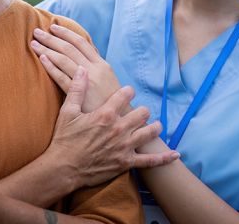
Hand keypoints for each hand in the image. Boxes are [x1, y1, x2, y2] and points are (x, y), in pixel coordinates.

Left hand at [32, 24, 121, 111]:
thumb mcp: (107, 80)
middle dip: (52, 37)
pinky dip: (51, 66)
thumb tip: (85, 51)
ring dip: (47, 49)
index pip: (82, 42)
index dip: (66, 33)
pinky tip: (41, 59)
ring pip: (64, 59)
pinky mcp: (80, 94)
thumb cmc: (110, 101)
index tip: (54, 27)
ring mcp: (87, 80)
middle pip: (69, 47)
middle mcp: (95, 69)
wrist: (119, 120)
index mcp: (102, 64)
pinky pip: (62, 77)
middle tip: (37, 31)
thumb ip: (96, 65)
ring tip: (34, 43)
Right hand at [47, 66, 178, 187]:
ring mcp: (125, 147)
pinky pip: (150, 161)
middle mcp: (119, 129)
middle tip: (139, 111)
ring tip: (155, 125)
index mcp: (106, 114)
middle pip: (142, 113)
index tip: (127, 92)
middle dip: (141, 110)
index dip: (128, 92)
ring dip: (154, 128)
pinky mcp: (126, 163)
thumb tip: (82, 69)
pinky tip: (175, 155)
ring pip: (149, 133)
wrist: (63, 169)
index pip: (126, 95)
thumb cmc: (65, 140)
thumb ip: (77, 89)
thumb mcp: (68, 111)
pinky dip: (164, 158)